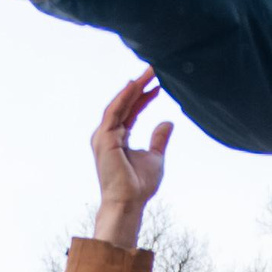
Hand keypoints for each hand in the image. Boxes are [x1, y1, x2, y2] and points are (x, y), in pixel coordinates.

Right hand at [90, 68, 171, 247]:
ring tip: (148, 72)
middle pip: (124, 104)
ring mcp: (103, 136)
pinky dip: (125, 97)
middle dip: (138, 86)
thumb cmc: (139, 185)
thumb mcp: (155, 157)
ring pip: (119, 104)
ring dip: (133, 87)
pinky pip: (115, 112)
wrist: (129, 202)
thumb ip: (158, 139)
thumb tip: (168, 122)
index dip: (144, 97)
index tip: (159, 84)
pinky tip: (136, 85)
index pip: (131, 111)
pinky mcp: (104, 138)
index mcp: (117, 137)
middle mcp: (107, 134)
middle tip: (154, 68)